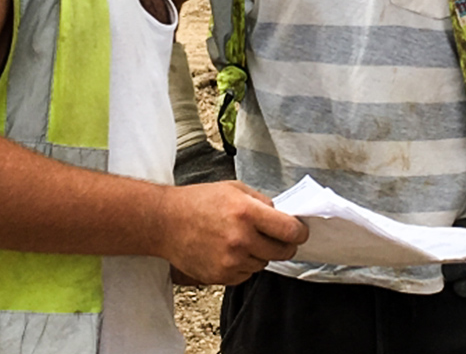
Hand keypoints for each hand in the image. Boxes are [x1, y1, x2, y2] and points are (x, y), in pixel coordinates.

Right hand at [158, 180, 308, 285]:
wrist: (165, 222)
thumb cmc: (198, 201)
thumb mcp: (233, 188)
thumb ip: (262, 202)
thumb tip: (284, 216)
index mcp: (246, 212)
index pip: (290, 230)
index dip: (300, 232)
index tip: (300, 231)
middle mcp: (241, 238)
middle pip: (282, 251)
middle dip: (284, 244)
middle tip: (276, 236)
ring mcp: (231, 260)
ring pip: (264, 264)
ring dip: (260, 254)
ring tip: (241, 239)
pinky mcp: (222, 276)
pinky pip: (246, 274)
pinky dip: (244, 264)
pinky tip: (228, 250)